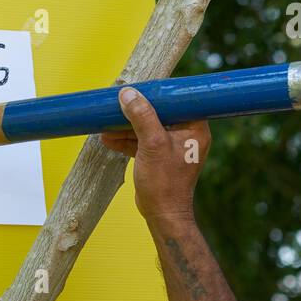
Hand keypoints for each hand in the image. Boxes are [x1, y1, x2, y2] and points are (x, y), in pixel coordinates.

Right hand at [100, 87, 209, 225]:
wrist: (162, 215)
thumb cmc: (165, 183)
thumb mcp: (152, 144)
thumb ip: (141, 117)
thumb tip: (129, 94)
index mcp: (194, 129)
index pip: (178, 101)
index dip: (159, 93)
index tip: (140, 86)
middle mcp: (186, 135)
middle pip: (159, 113)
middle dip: (136, 110)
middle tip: (118, 101)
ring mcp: (171, 147)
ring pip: (147, 128)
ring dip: (126, 126)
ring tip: (105, 123)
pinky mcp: (159, 157)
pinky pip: (142, 142)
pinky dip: (126, 140)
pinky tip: (107, 138)